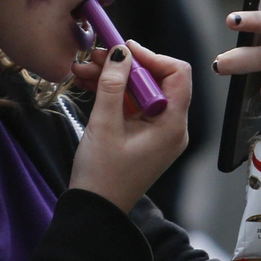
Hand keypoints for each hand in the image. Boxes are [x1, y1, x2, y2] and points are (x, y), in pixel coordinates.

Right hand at [69, 41, 191, 211]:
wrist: (95, 210)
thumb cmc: (102, 176)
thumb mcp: (104, 125)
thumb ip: (113, 85)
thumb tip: (120, 53)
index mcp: (172, 125)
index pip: (177, 74)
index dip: (151, 57)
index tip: (124, 50)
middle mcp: (171, 127)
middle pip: (156, 80)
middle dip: (125, 66)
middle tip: (95, 56)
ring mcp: (158, 132)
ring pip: (140, 91)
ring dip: (113, 78)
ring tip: (83, 68)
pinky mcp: (143, 136)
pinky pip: (132, 106)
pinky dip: (113, 93)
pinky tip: (88, 83)